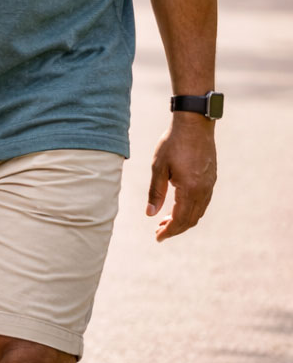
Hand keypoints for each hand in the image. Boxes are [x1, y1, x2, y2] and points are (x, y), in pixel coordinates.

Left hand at [146, 111, 216, 241]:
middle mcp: (204, 191)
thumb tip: (150, 214)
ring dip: (183, 220)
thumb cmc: (173, 143)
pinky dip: (191, 210)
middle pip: (191, 219)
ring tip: (166, 221)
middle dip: (175, 228)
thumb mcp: (158, 167)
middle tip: (159, 231)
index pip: (180, 219)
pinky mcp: (211, 179)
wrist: (194, 124)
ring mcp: (210, 185)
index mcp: (190, 190)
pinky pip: (203, 202)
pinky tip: (179, 206)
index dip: (169, 231)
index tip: (157, 238)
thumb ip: (156, 192)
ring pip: (198, 212)